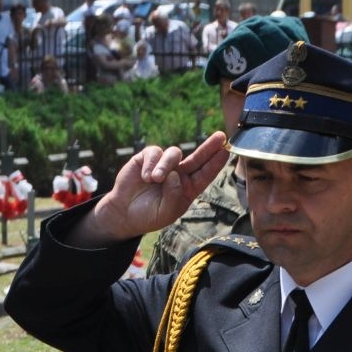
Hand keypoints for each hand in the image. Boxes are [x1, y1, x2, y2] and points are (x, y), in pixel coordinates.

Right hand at [77, 133, 229, 245]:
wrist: (124, 214)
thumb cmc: (149, 215)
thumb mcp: (166, 213)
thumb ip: (174, 196)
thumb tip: (176, 174)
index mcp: (188, 187)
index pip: (206, 173)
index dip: (216, 162)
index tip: (226, 152)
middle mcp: (179, 173)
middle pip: (198, 157)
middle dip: (209, 146)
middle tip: (221, 137)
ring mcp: (164, 165)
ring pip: (174, 153)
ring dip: (166, 165)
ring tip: (155, 180)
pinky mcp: (147, 159)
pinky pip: (154, 153)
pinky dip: (150, 164)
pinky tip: (145, 177)